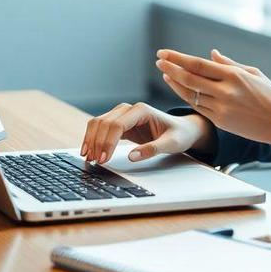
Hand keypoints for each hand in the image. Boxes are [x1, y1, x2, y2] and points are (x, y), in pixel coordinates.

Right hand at [79, 101, 214, 163]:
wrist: (182, 129)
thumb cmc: (179, 135)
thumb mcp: (171, 144)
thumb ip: (153, 149)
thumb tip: (132, 157)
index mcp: (141, 110)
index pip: (117, 125)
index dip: (108, 142)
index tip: (104, 159)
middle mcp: (130, 109)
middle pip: (104, 123)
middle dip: (96, 143)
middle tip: (94, 162)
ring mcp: (123, 115)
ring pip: (98, 123)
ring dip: (91, 140)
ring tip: (88, 158)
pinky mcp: (120, 123)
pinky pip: (101, 128)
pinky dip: (93, 138)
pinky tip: (89, 151)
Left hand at [156, 48, 270, 152]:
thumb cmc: (270, 95)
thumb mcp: (253, 73)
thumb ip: (229, 64)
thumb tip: (210, 54)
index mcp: (234, 76)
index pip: (198, 64)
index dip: (178, 58)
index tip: (164, 53)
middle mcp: (225, 92)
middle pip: (189, 78)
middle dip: (171, 68)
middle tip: (159, 61)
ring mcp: (222, 108)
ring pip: (191, 94)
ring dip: (175, 83)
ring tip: (165, 73)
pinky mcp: (221, 121)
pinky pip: (198, 107)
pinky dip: (187, 97)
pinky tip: (180, 89)